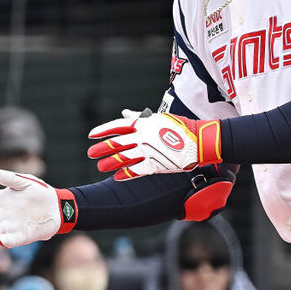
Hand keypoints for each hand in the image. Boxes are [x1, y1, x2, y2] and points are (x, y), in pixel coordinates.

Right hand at [0, 169, 76, 247]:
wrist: (58, 206)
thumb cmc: (40, 191)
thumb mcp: (25, 181)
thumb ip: (9, 178)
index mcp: (0, 200)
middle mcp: (2, 214)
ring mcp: (10, 226)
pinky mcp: (22, 235)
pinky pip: (10, 240)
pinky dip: (5, 240)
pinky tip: (1, 239)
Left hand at [87, 109, 221, 180]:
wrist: (200, 140)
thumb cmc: (179, 127)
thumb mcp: (158, 118)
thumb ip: (139, 117)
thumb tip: (124, 112)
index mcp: (143, 123)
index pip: (117, 126)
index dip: (102, 131)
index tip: (91, 136)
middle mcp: (143, 136)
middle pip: (116, 143)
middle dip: (101, 149)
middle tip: (91, 154)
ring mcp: (149, 150)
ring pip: (123, 157)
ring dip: (110, 163)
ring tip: (100, 167)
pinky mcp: (157, 163)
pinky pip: (137, 170)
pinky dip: (125, 174)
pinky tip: (116, 177)